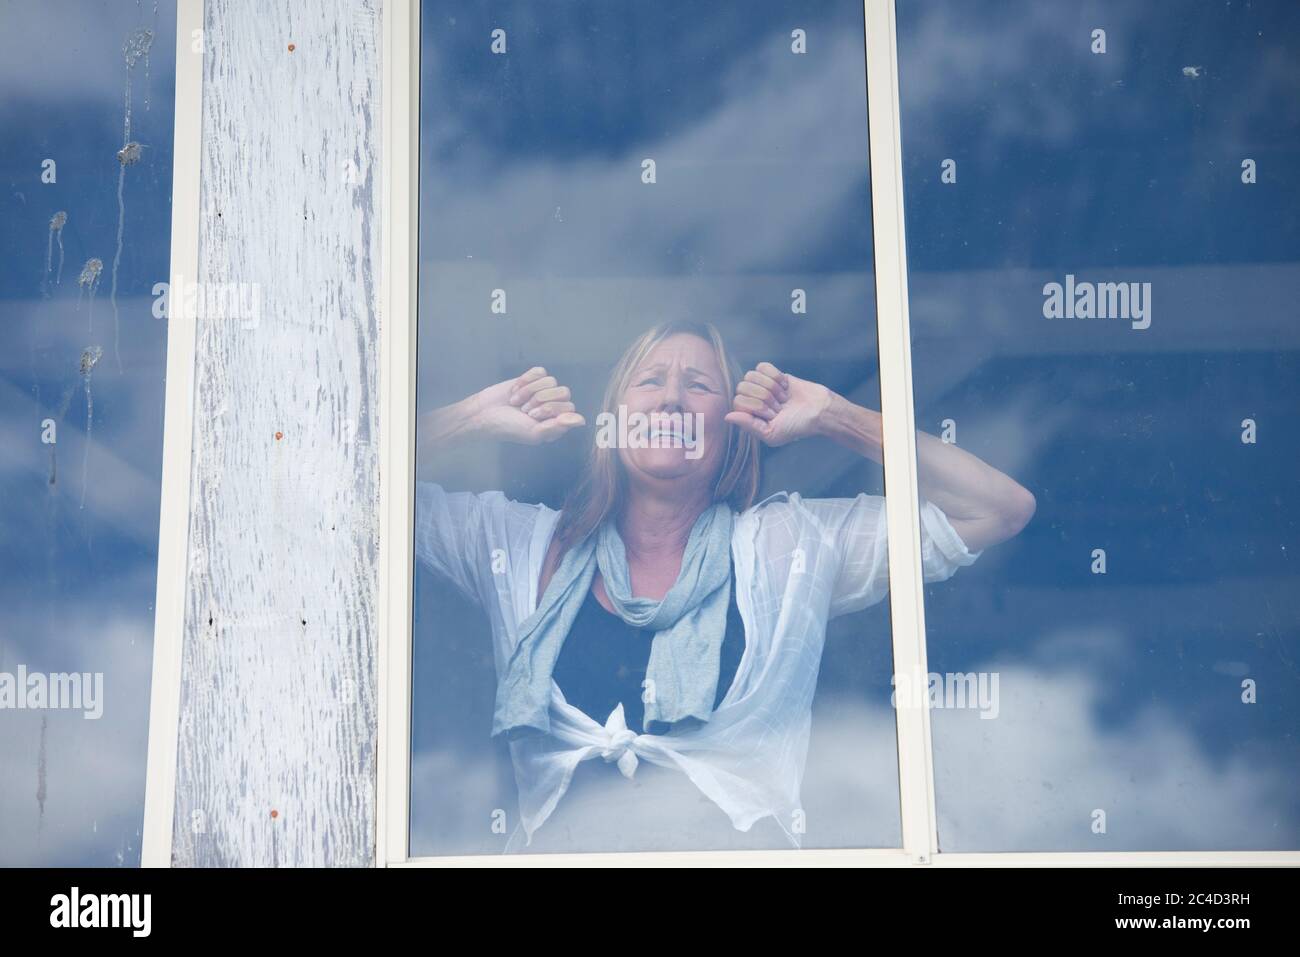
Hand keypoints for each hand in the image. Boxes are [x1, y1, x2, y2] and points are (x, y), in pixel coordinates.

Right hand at [471, 366, 585, 444]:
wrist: (483, 414)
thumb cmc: (508, 427)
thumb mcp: (534, 432)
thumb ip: (558, 427)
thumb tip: (582, 421)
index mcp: (557, 422)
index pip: (570, 407)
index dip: (551, 409)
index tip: (532, 416)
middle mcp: (553, 406)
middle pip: (564, 392)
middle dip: (541, 399)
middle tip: (524, 410)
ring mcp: (543, 391)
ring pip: (551, 380)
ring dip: (530, 391)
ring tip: (516, 402)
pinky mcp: (532, 379)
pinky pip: (539, 371)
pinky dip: (525, 380)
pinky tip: (514, 391)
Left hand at [724, 362, 831, 446]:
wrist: (818, 410)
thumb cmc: (796, 426)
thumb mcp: (772, 434)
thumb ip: (748, 426)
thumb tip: (727, 417)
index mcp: (748, 415)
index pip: (739, 401)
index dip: (756, 407)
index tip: (773, 415)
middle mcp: (751, 399)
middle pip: (743, 387)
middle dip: (764, 397)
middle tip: (779, 406)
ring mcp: (760, 385)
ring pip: (751, 375)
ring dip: (771, 386)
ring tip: (782, 397)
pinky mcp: (771, 374)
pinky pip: (762, 367)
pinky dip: (775, 376)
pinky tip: (784, 386)